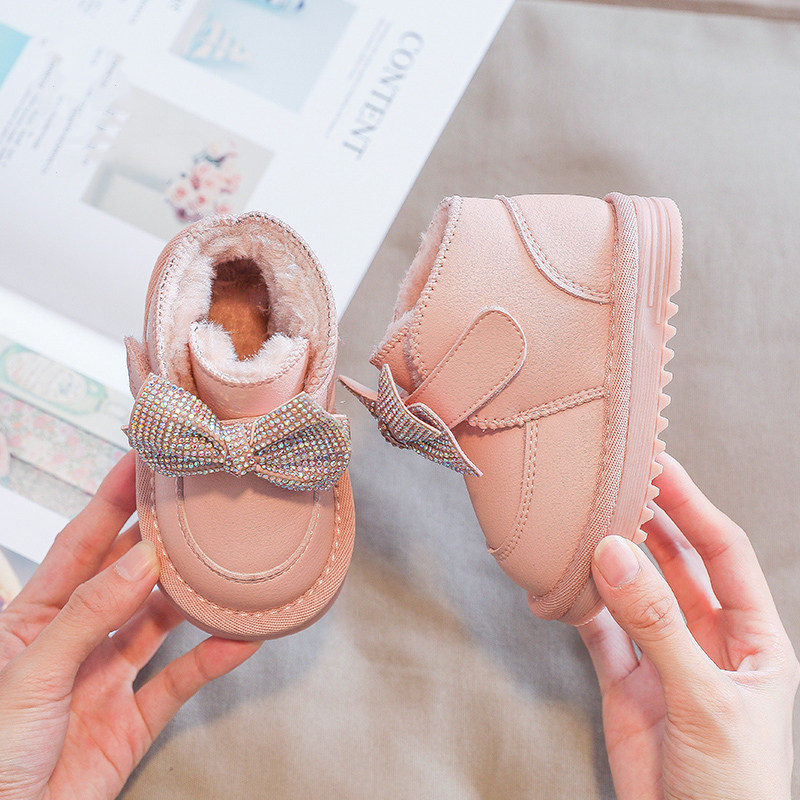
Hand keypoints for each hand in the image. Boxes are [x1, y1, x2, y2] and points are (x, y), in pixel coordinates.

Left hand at [0, 452, 260, 799]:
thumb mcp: (29, 674)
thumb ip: (88, 615)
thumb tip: (141, 560)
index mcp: (34, 619)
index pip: (80, 544)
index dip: (111, 500)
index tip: (141, 460)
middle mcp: (76, 639)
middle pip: (127, 575)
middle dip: (161, 538)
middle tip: (198, 502)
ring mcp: (107, 676)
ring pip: (160, 620)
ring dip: (193, 595)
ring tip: (227, 565)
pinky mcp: (134, 718)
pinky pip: (182, 679)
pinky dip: (213, 659)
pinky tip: (240, 638)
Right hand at [579, 452, 798, 799]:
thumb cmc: (736, 787)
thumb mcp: (705, 697)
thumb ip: (657, 623)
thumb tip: (613, 553)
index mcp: (753, 639)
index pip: (723, 552)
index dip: (693, 506)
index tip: (658, 467)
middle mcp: (708, 640)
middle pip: (675, 564)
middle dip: (648, 524)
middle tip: (613, 485)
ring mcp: (664, 661)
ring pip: (632, 594)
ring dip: (608, 564)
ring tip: (579, 528)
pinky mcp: (626, 687)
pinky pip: (598, 635)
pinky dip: (577, 611)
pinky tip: (558, 588)